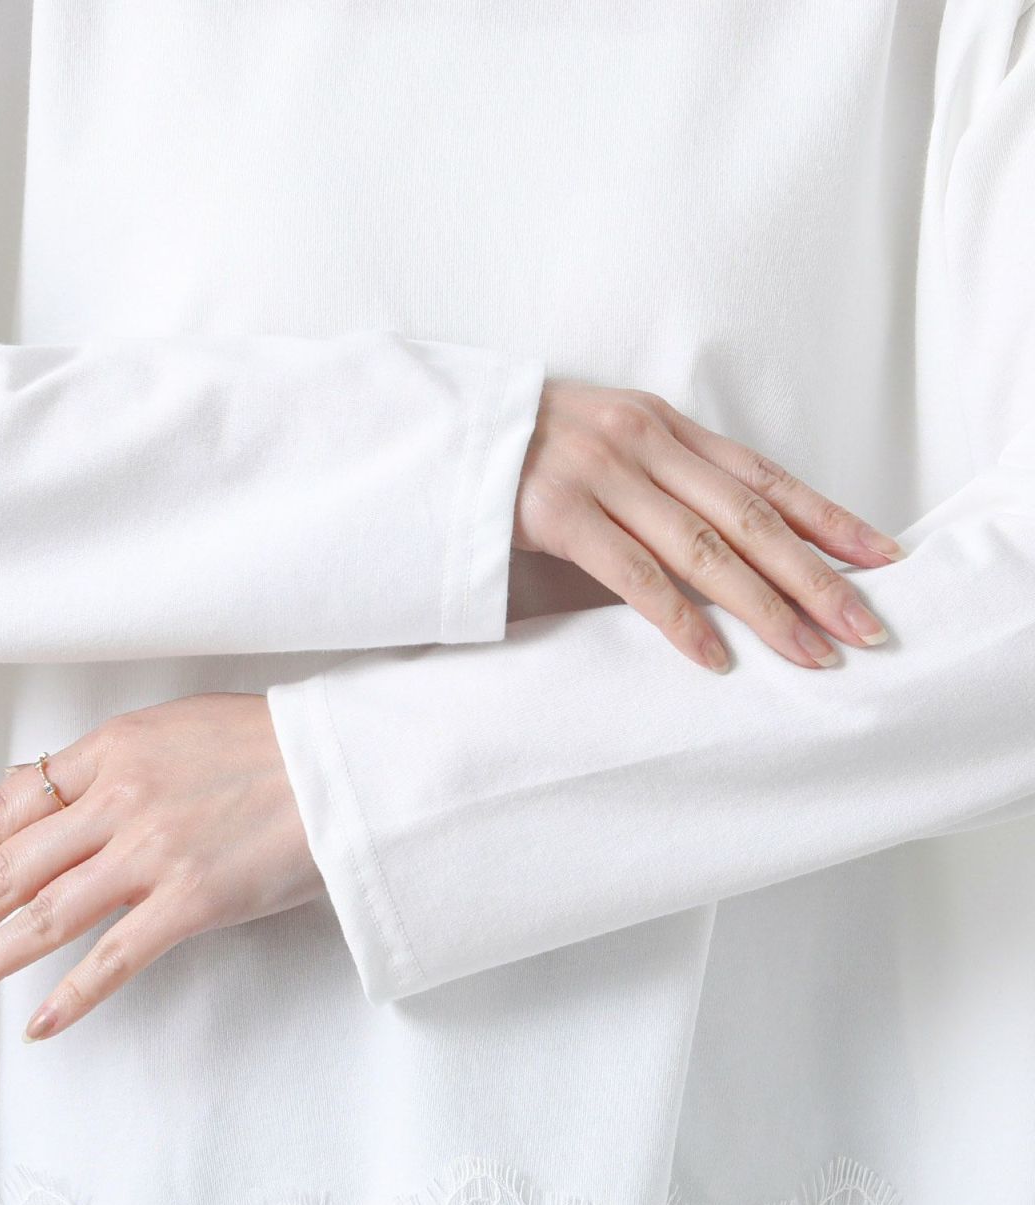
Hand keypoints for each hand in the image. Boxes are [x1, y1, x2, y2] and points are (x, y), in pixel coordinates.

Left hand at [0, 693, 323, 1040]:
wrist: (342, 765)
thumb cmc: (268, 747)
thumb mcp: (172, 731)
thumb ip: (108, 768)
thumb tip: (47, 801)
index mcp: (110, 752)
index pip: (2, 810)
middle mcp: (119, 801)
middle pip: (6, 869)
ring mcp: (154, 852)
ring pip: (43, 915)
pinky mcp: (193, 899)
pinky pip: (116, 956)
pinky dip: (73, 995)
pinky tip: (39, 1024)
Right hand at [513, 380, 903, 671]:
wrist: (439, 437)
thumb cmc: (528, 455)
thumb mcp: (610, 451)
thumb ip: (667, 487)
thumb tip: (738, 553)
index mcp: (667, 427)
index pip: (767, 478)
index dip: (831, 519)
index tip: (884, 559)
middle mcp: (645, 443)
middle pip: (753, 519)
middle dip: (818, 577)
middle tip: (867, 627)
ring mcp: (601, 475)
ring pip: (705, 550)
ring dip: (765, 608)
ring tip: (809, 653)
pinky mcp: (557, 512)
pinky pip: (633, 575)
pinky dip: (679, 620)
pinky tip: (714, 658)